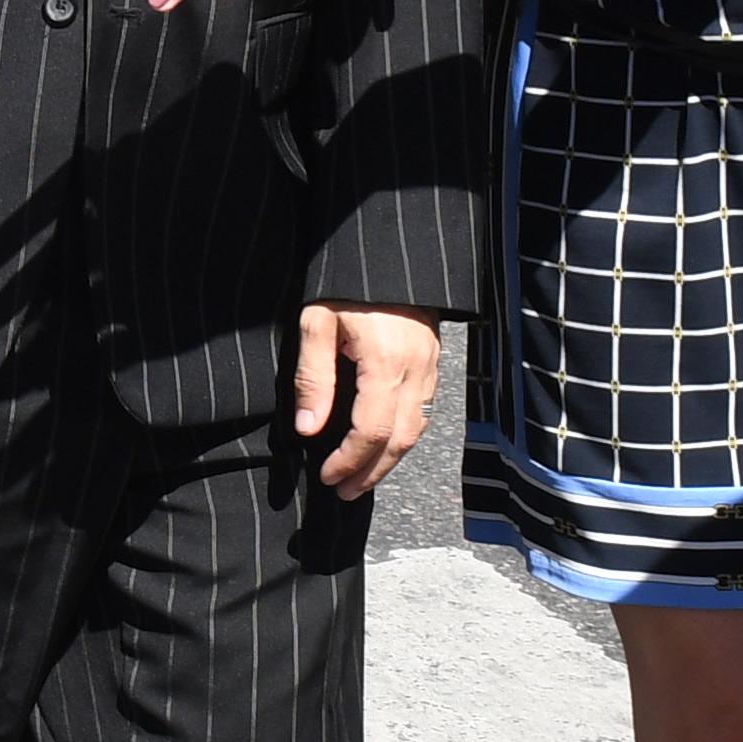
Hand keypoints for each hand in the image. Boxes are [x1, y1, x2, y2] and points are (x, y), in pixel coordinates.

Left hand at [293, 301, 439, 495]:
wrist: (388, 250)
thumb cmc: (343, 282)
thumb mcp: (316, 322)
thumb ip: (314, 377)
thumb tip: (308, 430)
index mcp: (386, 363)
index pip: (372, 431)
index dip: (349, 460)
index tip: (326, 476)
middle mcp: (416, 371)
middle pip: (400, 440)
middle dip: (371, 471)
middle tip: (343, 492)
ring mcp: (430, 367)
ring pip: (416, 429)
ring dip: (390, 460)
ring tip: (360, 477)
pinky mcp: (433, 361)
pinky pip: (423, 411)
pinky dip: (403, 436)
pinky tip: (383, 444)